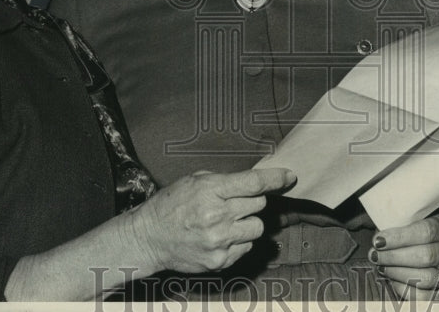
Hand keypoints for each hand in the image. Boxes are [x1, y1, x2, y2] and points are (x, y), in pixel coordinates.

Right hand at [127, 168, 295, 272]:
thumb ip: (224, 181)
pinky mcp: (219, 261)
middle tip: (235, 203)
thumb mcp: (195, 181)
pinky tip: (220, 237)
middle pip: (259, 205)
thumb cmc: (171, 204)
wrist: (149, 238)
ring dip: (248, 223)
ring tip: (227, 222)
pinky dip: (239, 241)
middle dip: (252, 201)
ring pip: (257, 228)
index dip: (276, 179)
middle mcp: (217, 216)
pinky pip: (246, 248)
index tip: (290, 177)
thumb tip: (256, 181)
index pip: (254, 183)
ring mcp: (219, 241)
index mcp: (210, 191)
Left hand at [369, 214, 438, 299]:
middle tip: (375, 255)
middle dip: (395, 256)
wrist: (435, 249)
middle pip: (426, 256)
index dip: (400, 236)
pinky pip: (423, 296)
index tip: (379, 240)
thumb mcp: (413, 221)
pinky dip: (404, 288)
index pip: (426, 231)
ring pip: (426, 277)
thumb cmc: (418, 234)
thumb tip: (378, 238)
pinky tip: (392, 279)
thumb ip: (399, 225)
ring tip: (381, 266)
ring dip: (397, 272)